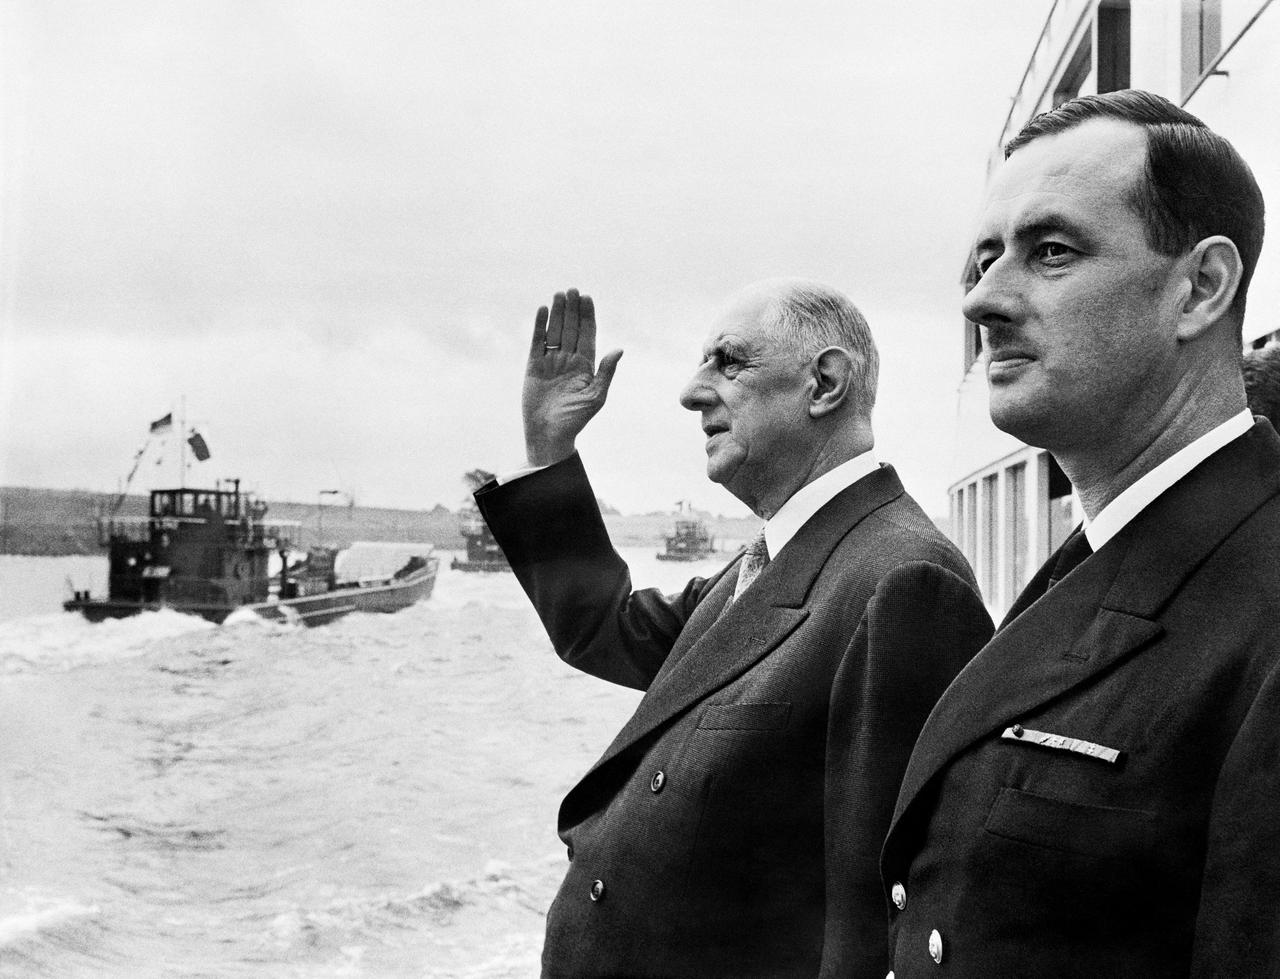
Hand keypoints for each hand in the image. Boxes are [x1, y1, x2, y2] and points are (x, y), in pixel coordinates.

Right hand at [522, 288, 623, 466]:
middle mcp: (569, 360)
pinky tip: (543, 310)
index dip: (588, 316)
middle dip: (572, 310)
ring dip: (557, 313)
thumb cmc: (576, 419)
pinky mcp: (534, 366)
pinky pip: (537, 342)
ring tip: (559, 294)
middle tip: (573, 290)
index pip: (588, 335)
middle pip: (571, 329)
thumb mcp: (596, 396)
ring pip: (555, 331)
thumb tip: (619, 349)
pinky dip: (539, 326)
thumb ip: (606, 372)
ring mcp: (551, 362)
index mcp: (586, 365)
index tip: (588, 298)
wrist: (549, 434)